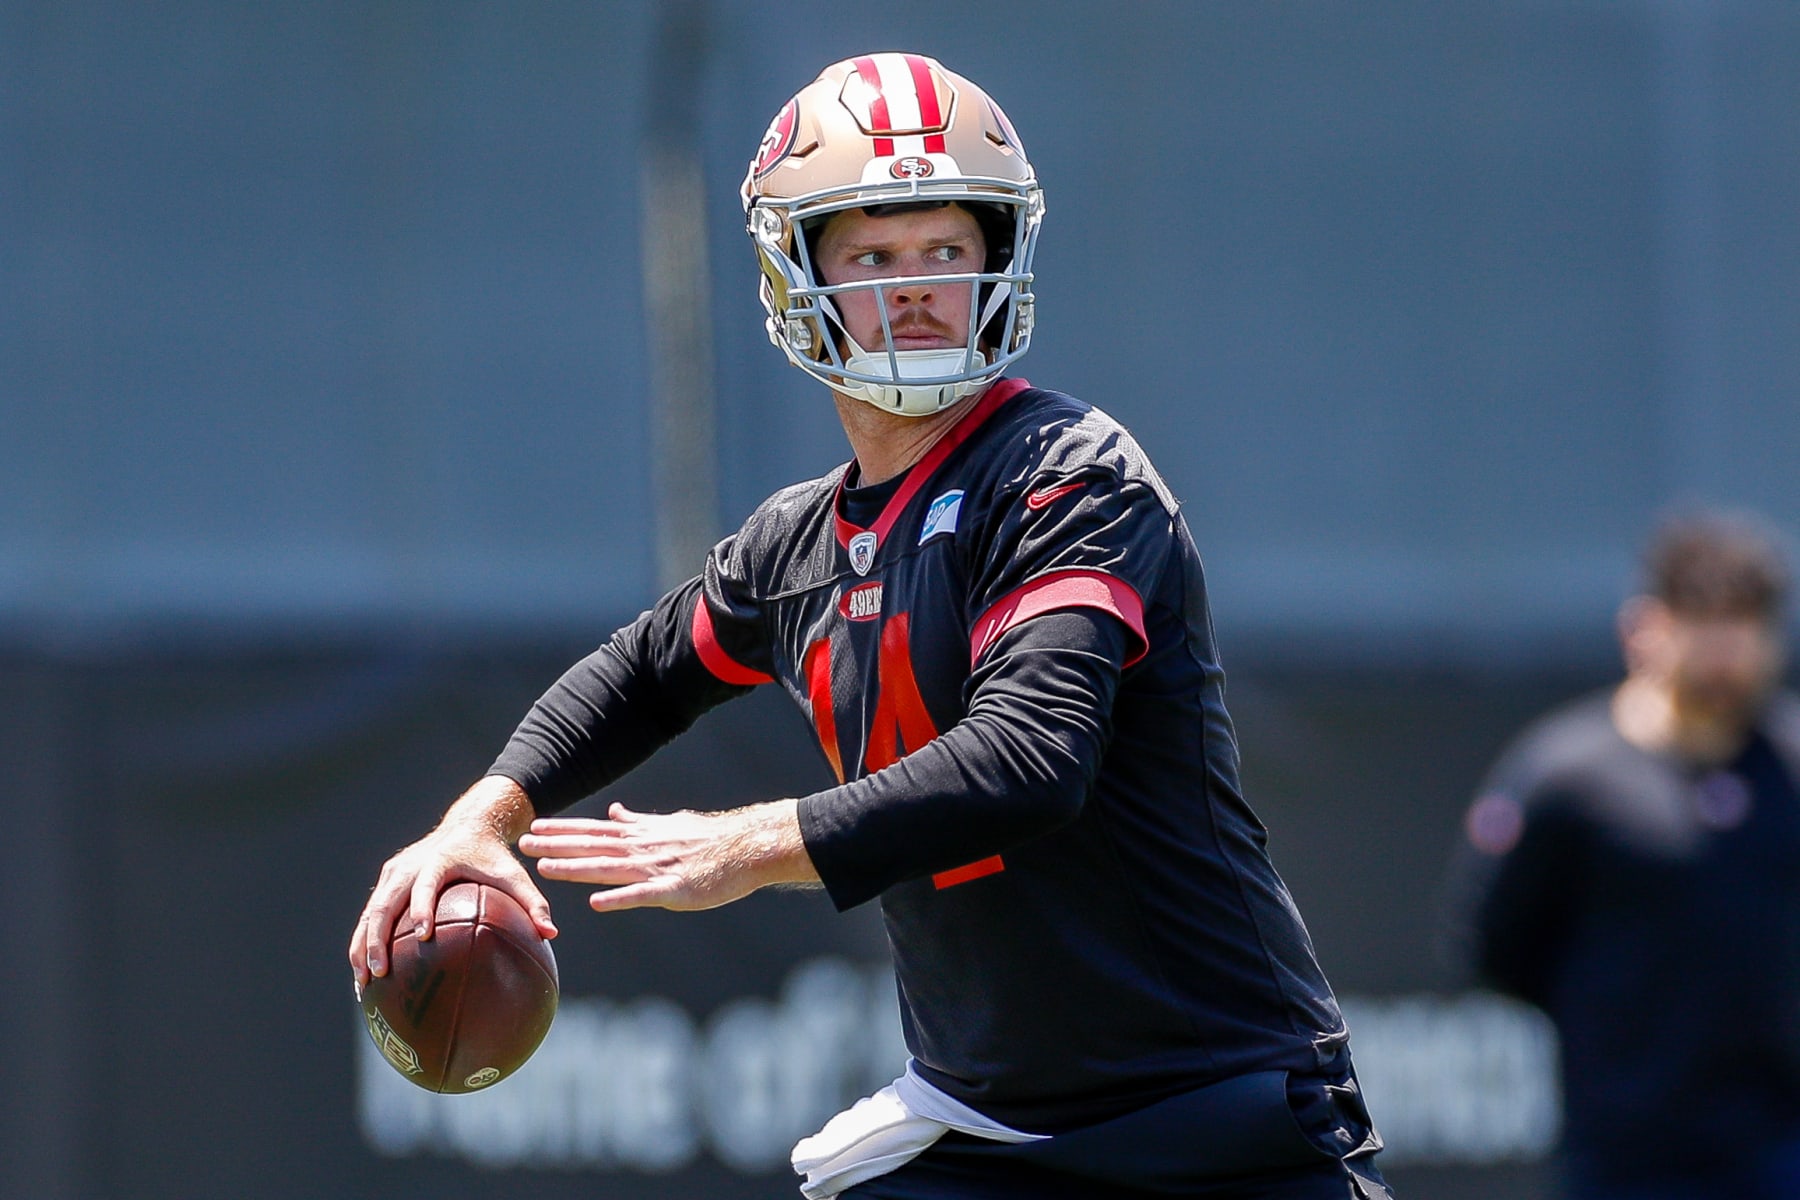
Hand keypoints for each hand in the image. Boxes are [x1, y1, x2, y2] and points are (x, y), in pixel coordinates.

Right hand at [348, 776, 554, 993]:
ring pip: (369, 913)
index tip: (422, 934)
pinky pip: (370, 916)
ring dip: (362, 947)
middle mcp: (409, 866)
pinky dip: (364, 942)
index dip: (421, 907)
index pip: (425, 885)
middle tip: (380, 972)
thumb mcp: (514, 874)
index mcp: (438, 860)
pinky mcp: (386, 882)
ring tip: (364, 982)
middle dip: (377, 939)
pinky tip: (366, 975)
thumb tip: (551, 933)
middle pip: (383, 904)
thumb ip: (533, 902)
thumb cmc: (492, 857)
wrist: (467, 826)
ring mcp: (393, 874)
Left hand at [520, 799, 815, 914]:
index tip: (534, 827)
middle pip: (593, 846)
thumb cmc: (711, 838)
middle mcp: (643, 849)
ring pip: (609, 868)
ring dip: (576, 868)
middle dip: (556, 845)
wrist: (747, 846)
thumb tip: (615, 811)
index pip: (594, 831)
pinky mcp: (675, 891)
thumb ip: (639, 821)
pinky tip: (596, 904)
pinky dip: (620, 898)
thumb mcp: (670, 824)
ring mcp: (657, 869)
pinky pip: (643, 896)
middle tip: (523, 842)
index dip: (563, 829)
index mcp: (642, 835)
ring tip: (545, 869)